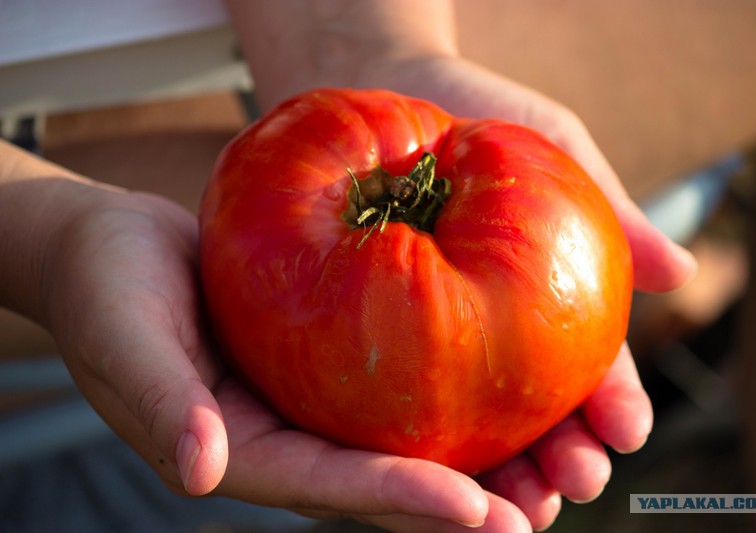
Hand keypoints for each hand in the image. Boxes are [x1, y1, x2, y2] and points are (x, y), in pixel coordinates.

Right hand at [37, 184, 496, 529]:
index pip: (326, 485)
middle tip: (535, 511)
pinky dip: (439, 388)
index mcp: (238, 447)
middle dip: (454, 504)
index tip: (472, 509)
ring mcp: (305, 398)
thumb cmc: (105, 287)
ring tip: (545, 466)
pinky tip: (495, 379)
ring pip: (394, 438)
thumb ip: (161, 401)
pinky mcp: (320, 354)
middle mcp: (283, 432)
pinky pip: (386, 380)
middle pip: (376, 481)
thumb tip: (202, 468)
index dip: (398, 500)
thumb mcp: (125, 338)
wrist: (109, 244)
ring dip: (467, 457)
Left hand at [319, 53, 693, 529]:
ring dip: (497, 475)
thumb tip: (680, 270)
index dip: (610, 402)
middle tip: (569, 482)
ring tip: (513, 507)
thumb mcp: (546, 145)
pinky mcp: (369, 334)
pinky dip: (414, 442)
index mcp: (549, 298)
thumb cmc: (474, 107)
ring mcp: (432, 338)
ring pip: (471, 427)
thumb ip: (608, 209)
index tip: (624, 429)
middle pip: (534, 414)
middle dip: (559, 457)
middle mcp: (496, 331)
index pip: (589, 367)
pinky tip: (421, 475)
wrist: (380, 84)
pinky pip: (392, 397)